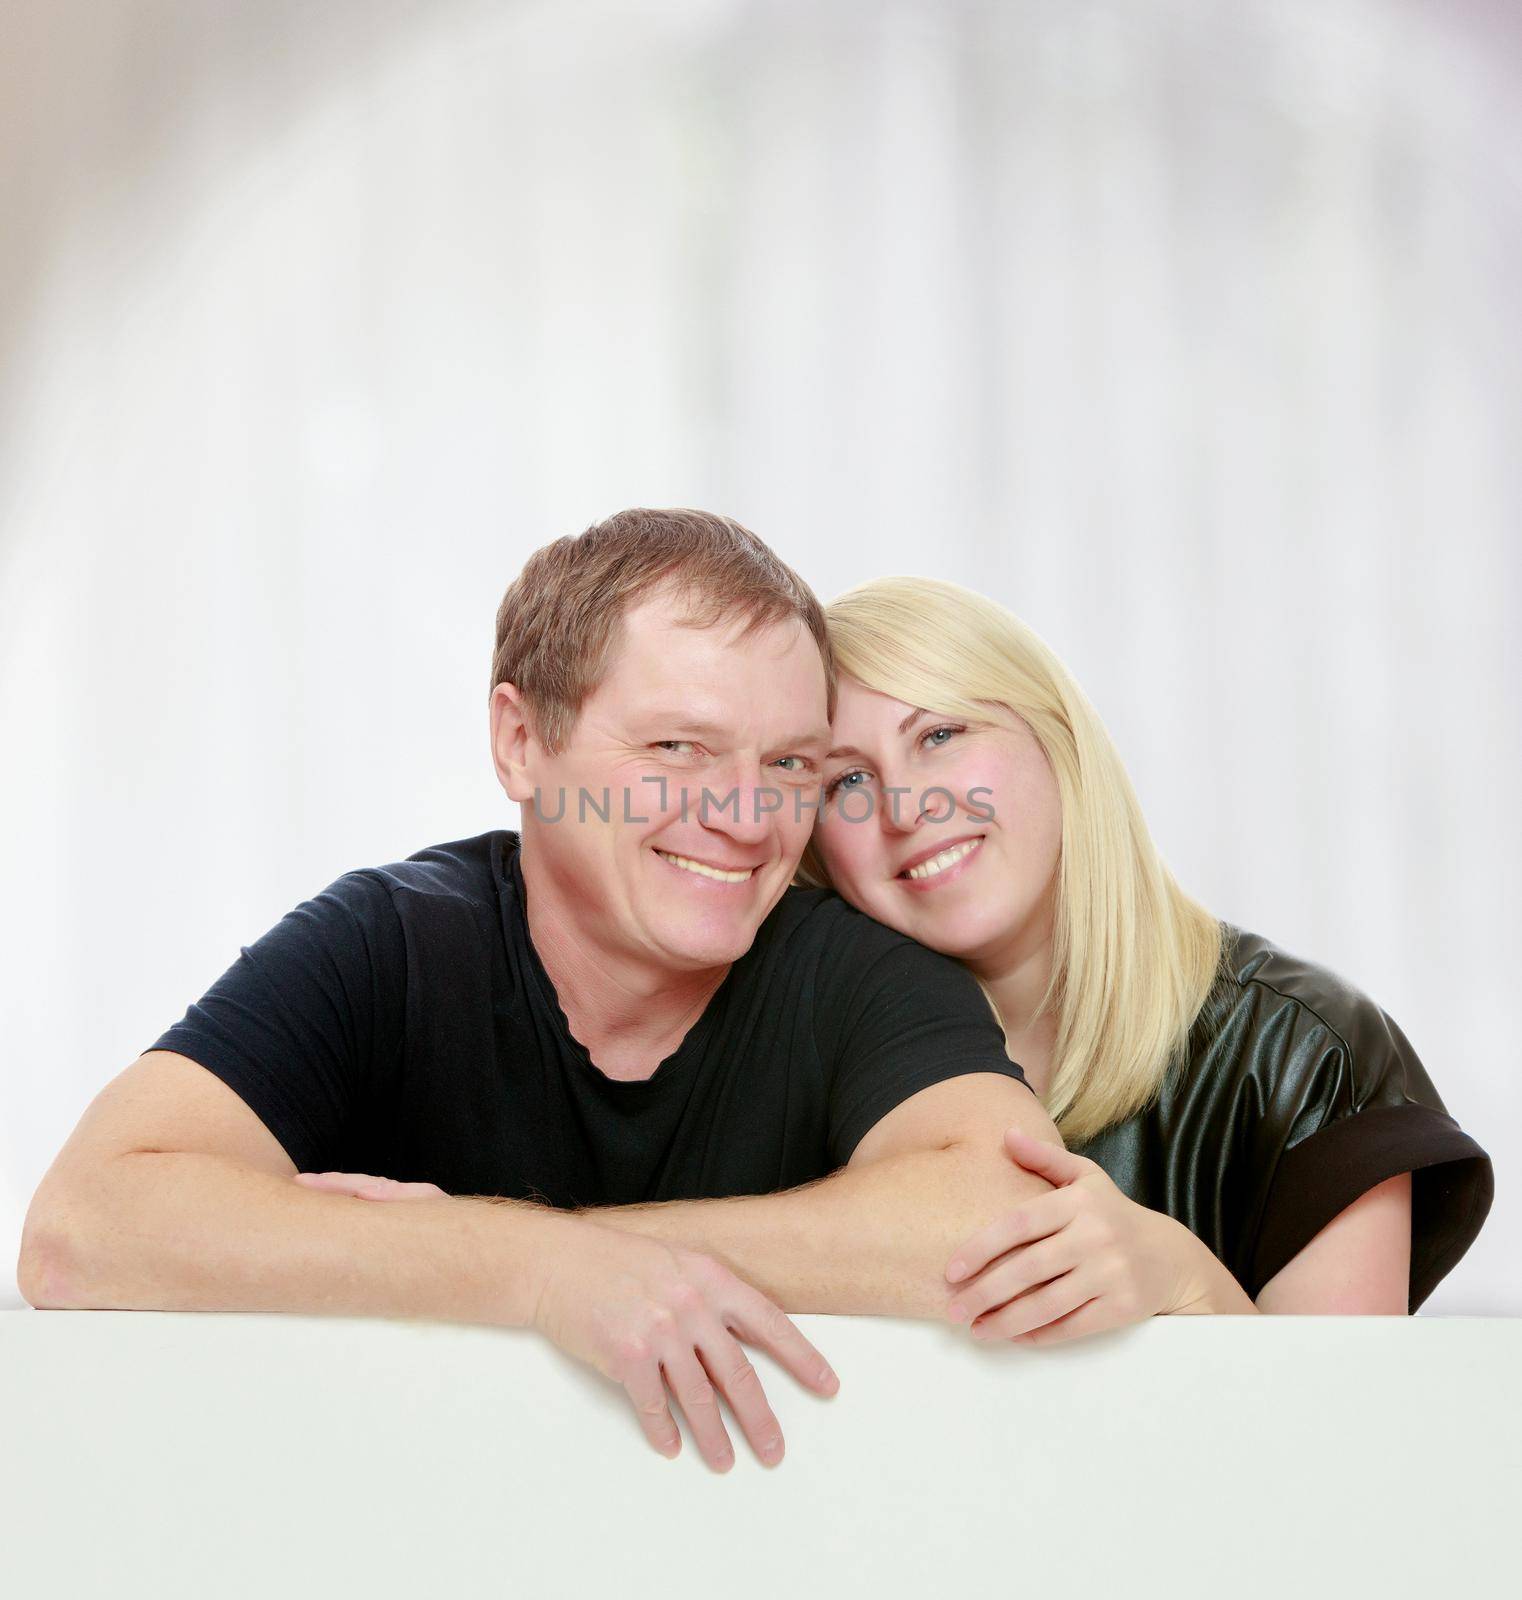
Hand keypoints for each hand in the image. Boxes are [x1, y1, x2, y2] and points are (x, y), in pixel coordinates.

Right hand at [293, 1169, 840, 1469]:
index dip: (803, 1357)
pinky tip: (671, 1445)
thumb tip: (749, 1336)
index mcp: (710, 1278)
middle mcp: (690, 1304)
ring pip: (697, 1396)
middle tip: (775, 1449)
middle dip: (760, 1418)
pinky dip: (662, 1429)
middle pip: (738, 1373)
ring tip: (726, 1461)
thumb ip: (713, 1295)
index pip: (770, 1322)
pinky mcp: (625, 1353)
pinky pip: (651, 1404)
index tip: (828, 1386)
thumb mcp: (677, 1262)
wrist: (556, 1262)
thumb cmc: (617, 1261)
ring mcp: (658, 1330)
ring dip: (713, 1436)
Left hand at [943, 1128, 1211, 1344]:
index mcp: (1078, 1202)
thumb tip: (1006, 1134)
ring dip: (1006, 1321)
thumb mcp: (1085, 1178)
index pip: (1019, 1223)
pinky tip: (1014, 1337)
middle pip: (1028, 1268)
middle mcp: (1095, 1235)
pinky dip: (1040, 1334)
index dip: (981, 1247)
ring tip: (976, 1330)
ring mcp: (1111, 1272)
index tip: (952, 1270)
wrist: (1171, 1257)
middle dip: (985, 1292)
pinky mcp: (1124, 1306)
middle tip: (953, 1309)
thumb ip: (1044, 1158)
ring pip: (1048, 1303)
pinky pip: (1073, 1325)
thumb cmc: (1113, 1214)